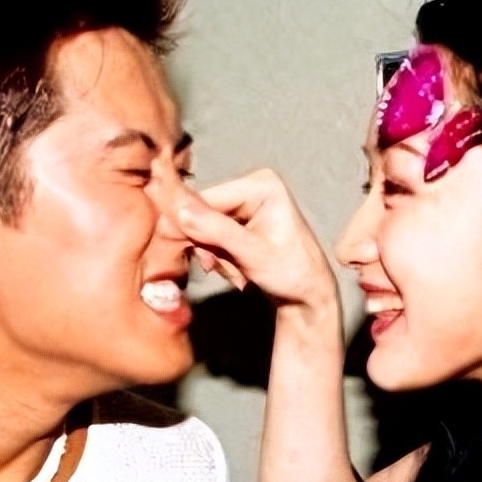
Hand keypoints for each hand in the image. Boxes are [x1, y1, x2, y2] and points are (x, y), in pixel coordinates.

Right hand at [164, 164, 337, 311]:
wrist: (308, 297)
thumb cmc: (293, 275)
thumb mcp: (254, 254)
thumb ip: (217, 231)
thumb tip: (179, 211)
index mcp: (261, 184)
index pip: (205, 197)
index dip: (185, 223)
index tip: (174, 247)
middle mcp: (251, 186)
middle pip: (201, 211)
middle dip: (204, 243)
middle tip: (215, 266)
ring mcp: (244, 203)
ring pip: (201, 227)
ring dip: (210, 253)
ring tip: (235, 271)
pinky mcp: (239, 220)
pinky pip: (209, 236)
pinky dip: (215, 256)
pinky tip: (236, 268)